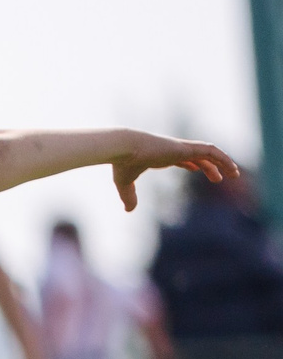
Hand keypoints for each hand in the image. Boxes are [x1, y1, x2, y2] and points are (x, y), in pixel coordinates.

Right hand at [111, 134, 238, 210]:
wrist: (125, 148)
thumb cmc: (123, 163)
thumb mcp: (125, 183)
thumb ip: (128, 196)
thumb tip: (129, 210)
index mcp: (162, 155)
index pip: (181, 157)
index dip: (191, 163)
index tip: (197, 169)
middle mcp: (174, 150)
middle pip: (198, 155)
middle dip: (209, 166)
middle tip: (218, 178)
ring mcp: (182, 148)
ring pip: (209, 153)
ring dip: (223, 162)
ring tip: (234, 174)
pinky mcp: (188, 148)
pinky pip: (212, 151)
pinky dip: (224, 158)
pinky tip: (231, 168)